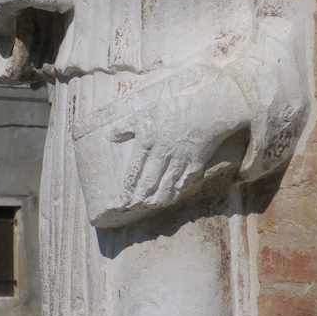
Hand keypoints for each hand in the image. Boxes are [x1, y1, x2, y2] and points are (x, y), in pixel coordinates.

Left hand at [110, 73, 248, 212]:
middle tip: (135, 206)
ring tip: (151, 205)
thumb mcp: (146, 112)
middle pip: (149, 181)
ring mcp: (179, 162)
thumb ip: (127, 126)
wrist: (206, 113)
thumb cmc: (173, 110)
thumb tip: (110, 136)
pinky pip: (184, 182)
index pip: (135, 170)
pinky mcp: (194, 164)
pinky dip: (177, 191)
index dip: (129, 186)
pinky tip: (173, 196)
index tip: (123, 197)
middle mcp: (162, 156)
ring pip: (166, 185)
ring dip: (158, 198)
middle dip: (141, 196)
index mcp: (147, 144)